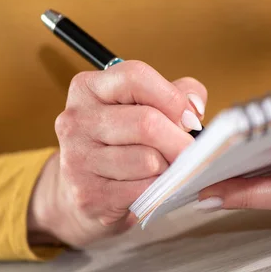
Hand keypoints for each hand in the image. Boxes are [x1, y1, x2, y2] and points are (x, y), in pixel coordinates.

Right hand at [28, 60, 206, 247]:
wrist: (83, 192)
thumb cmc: (121, 144)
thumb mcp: (143, 107)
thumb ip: (176, 94)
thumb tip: (194, 106)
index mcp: (88, 88)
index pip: (135, 77)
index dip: (171, 97)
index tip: (188, 117)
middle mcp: (75, 120)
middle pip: (146, 122)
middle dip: (179, 140)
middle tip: (190, 151)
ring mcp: (77, 159)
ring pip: (148, 160)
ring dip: (167, 167)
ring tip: (163, 169)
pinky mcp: (88, 194)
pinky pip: (143, 190)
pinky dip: (158, 190)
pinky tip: (151, 188)